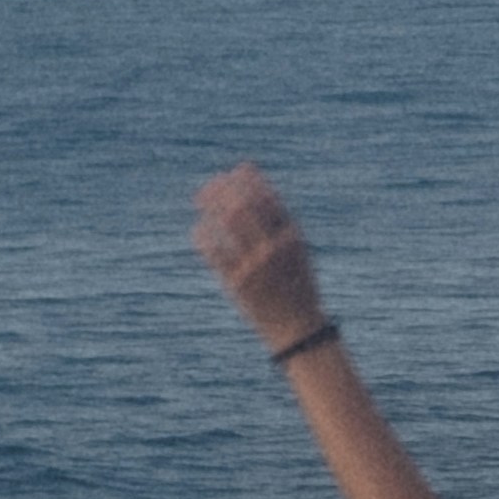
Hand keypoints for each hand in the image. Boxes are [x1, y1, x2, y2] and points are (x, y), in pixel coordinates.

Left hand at [193, 162, 327, 349]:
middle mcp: (274, 248)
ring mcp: (255, 265)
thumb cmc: (296, 285)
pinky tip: (199, 228)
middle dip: (224, 188)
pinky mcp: (237, 281)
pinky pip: (212, 250)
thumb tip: (255, 186)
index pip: (268, 197)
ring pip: (226, 222)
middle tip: (212, 184)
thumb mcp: (298, 250)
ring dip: (210, 205)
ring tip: (201, 198)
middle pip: (243, 205)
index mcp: (293, 237)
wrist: (297, 327)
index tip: (237, 171)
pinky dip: (203, 233)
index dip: (249, 179)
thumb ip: (279, 222)